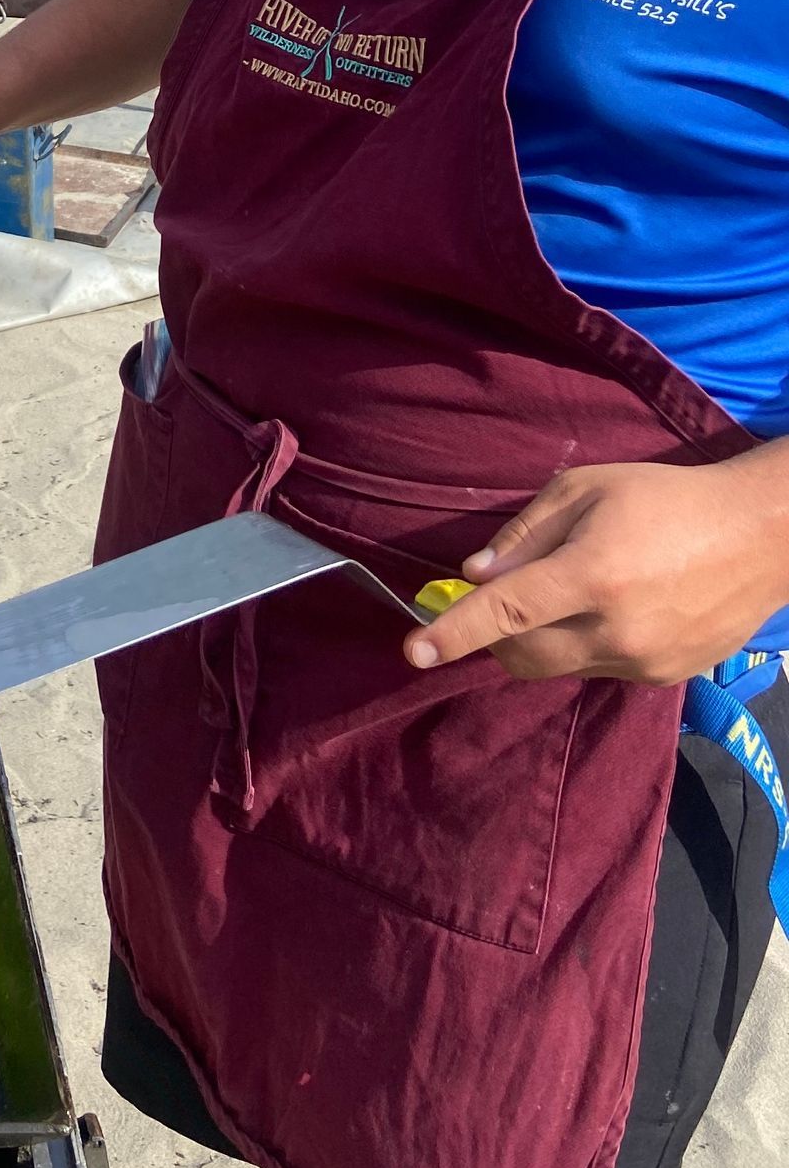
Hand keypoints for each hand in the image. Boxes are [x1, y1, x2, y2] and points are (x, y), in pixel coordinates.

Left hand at [404, 448, 788, 684]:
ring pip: (559, 666)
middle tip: (499, 599)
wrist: (759, 537)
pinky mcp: (663, 679)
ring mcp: (641, 662)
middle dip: (494, 636)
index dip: (453, 632)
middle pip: (522, 656)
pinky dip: (584, 644)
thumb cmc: (665, 498)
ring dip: (542, 638)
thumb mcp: (585, 488)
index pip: (504, 612)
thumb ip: (525, 533)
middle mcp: (614, 630)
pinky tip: (615, 606)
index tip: (413, 650)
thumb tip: (477, 574)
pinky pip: (599, 669)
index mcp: (590, 576)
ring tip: (574, 589)